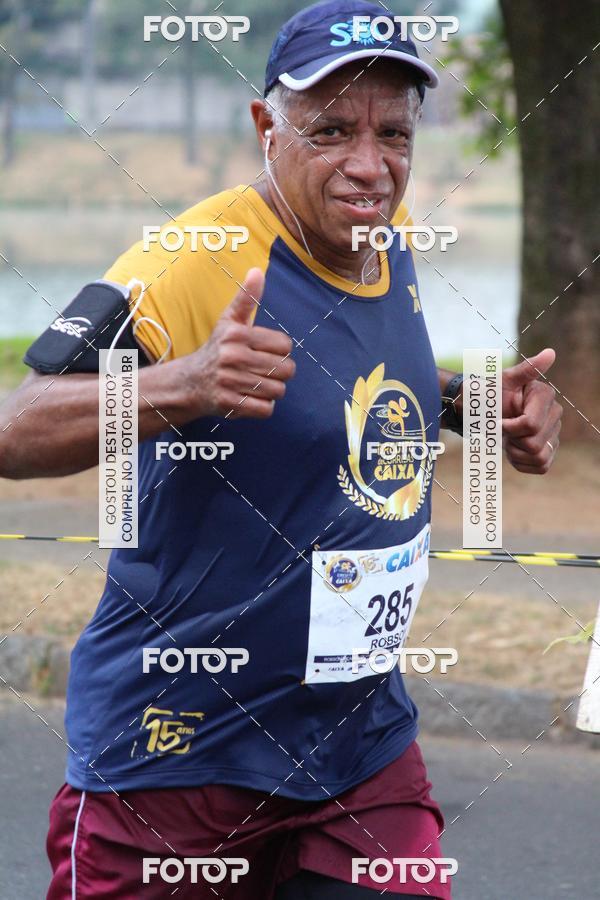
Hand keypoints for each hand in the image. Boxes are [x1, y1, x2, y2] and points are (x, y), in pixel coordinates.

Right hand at [185, 268, 295, 419]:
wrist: (190, 382)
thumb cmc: (217, 349)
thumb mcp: (229, 321)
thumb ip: (247, 298)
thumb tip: (258, 270)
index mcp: (237, 335)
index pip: (285, 345)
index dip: (280, 351)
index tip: (265, 352)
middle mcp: (233, 357)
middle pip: (285, 370)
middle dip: (279, 373)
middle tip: (264, 371)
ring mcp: (230, 382)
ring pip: (277, 390)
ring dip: (272, 390)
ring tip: (257, 384)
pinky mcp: (230, 404)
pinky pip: (266, 409)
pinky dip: (262, 406)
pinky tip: (250, 397)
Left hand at [501, 348, 561, 473]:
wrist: (482, 414)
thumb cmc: (489, 395)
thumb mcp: (502, 381)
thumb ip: (526, 370)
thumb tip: (550, 353)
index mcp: (546, 396)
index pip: (529, 425)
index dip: (508, 428)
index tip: (498, 420)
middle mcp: (555, 415)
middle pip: (534, 444)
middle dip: (512, 440)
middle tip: (503, 429)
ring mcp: (554, 434)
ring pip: (540, 457)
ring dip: (516, 453)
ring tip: (508, 439)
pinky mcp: (549, 451)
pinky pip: (541, 466)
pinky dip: (522, 463)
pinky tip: (514, 449)